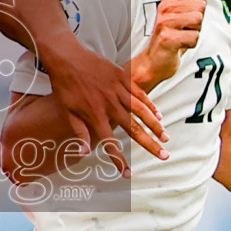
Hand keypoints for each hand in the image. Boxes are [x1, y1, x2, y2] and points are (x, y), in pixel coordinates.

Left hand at [40, 35, 167, 177]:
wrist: (67, 57)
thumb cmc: (65, 86)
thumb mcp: (67, 111)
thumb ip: (80, 133)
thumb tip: (83, 154)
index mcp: (94, 116)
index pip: (110, 143)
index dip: (119, 160)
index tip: (128, 173)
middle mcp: (109, 104)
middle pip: (134, 129)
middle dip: (150, 144)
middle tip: (164, 156)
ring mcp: (117, 90)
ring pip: (141, 112)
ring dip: (155, 126)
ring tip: (165, 138)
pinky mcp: (121, 77)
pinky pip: (140, 94)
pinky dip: (150, 106)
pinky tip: (159, 116)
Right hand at [133, 0, 206, 90]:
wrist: (153, 62)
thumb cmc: (169, 38)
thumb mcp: (181, 14)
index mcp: (169, 0)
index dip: (199, 6)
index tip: (187, 16)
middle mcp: (166, 8)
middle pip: (200, 7)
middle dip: (197, 22)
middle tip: (183, 30)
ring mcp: (166, 23)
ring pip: (198, 20)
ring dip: (194, 32)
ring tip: (181, 36)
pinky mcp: (168, 38)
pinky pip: (194, 37)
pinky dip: (190, 44)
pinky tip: (179, 45)